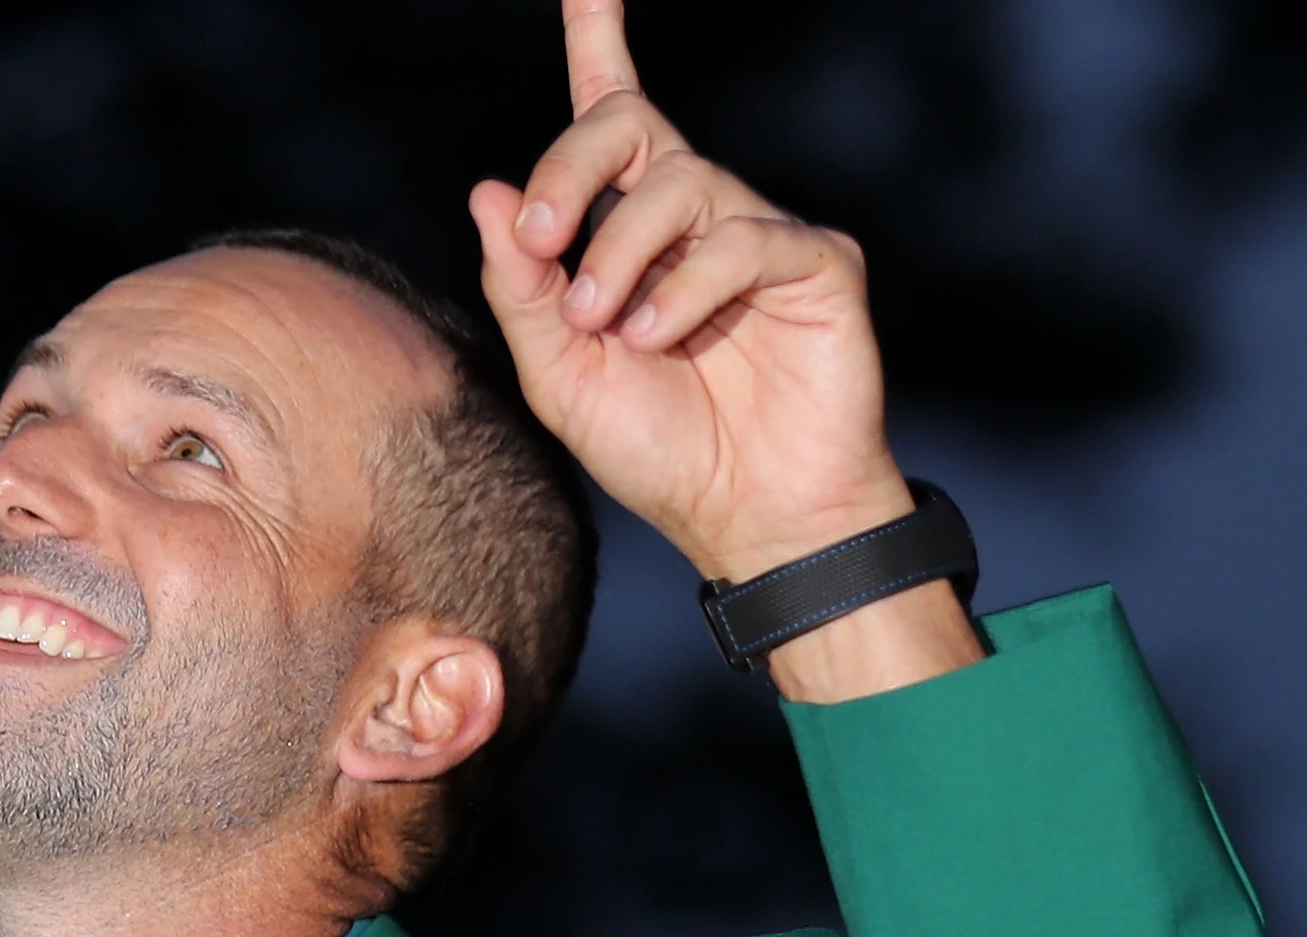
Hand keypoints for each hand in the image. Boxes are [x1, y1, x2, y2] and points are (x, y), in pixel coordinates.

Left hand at [466, 0, 981, 698]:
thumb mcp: (559, 375)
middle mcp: (697, 214)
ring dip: (619, 257)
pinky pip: (744, 239)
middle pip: (630, 124)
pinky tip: (659, 339)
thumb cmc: (657, 449)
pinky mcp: (817, 264)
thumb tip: (490, 191)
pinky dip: (686, 288)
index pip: (613, 113)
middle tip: (541, 245)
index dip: (600, 39)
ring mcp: (760, 232)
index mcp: (629, 231)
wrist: (746, 519)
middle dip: (571, 169)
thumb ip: (520, 287)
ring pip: (679, 184)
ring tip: (607, 331)